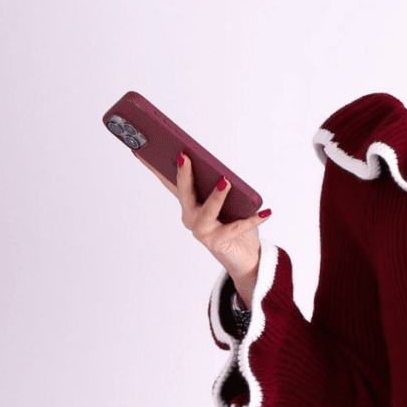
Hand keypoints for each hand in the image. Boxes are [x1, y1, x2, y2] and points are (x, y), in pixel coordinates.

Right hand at [137, 152, 266, 305]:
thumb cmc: (232, 224)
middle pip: (184, 193)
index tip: (140, 149)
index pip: (170, 182)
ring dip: (216, 196)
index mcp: (189, 205)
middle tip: (183, 156)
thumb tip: (222, 171)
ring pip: (207, 211)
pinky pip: (238, 227)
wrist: (243, 257)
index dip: (154, 167)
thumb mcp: (225, 201)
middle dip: (183, 174)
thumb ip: (219, 186)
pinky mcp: (219, 242)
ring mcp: (203, 231)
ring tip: (226, 181)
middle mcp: (191, 218)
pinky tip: (266, 211)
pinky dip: (253, 219)